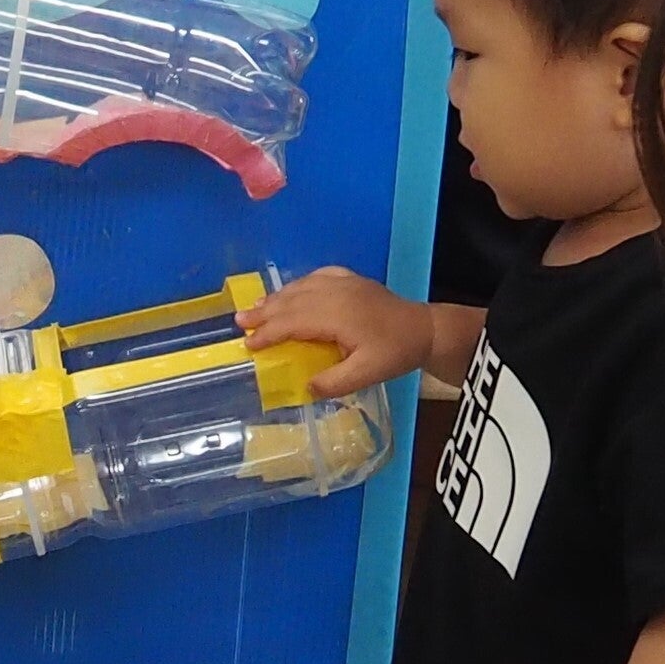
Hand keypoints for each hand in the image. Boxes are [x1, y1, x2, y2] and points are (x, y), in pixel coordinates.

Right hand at [242, 268, 428, 397]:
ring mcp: (344, 283)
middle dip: (263, 312)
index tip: (249, 345)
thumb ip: (335, 382)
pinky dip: (299, 283)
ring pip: (301, 287)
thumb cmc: (396, 352)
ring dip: (276, 297)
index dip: (268, 334)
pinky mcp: (352, 280)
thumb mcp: (367, 374)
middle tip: (240, 322)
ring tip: (255, 307)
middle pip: (291, 301)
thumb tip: (305, 387)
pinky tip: (292, 290)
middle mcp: (336, 293)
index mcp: (336, 316)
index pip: (292, 323)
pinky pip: (318, 276)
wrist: (425, 329)